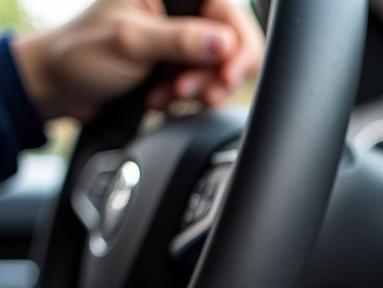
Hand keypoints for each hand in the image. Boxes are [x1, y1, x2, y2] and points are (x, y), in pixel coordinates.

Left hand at [11, 0, 264, 122]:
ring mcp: (180, 38)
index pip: (227, 11)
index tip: (225, 75)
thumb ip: (180, 40)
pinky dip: (188, 98)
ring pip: (220, 67)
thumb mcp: (132, 42)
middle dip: (214, 74)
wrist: (61, 86)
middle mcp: (179, 9)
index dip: (237, 47)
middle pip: (231, 43)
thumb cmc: (82, 53)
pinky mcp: (178, 63)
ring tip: (166, 95)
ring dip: (198, 90)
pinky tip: (163, 98)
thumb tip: (224, 43)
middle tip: (188, 91)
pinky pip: (204, 84)